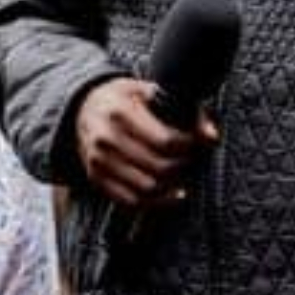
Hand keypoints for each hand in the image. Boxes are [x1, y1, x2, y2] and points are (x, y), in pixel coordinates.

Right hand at [74, 78, 218, 207]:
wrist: (82, 109)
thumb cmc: (124, 98)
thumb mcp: (151, 92)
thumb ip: (185, 110)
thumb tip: (212, 136)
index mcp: (121, 112)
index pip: (165, 140)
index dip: (188, 145)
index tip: (196, 141)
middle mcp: (106, 139)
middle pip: (159, 167)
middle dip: (183, 165)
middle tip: (192, 158)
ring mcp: (99, 162)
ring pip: (147, 188)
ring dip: (173, 186)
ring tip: (184, 174)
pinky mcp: (96, 179)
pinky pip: (130, 201)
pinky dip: (156, 202)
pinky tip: (173, 194)